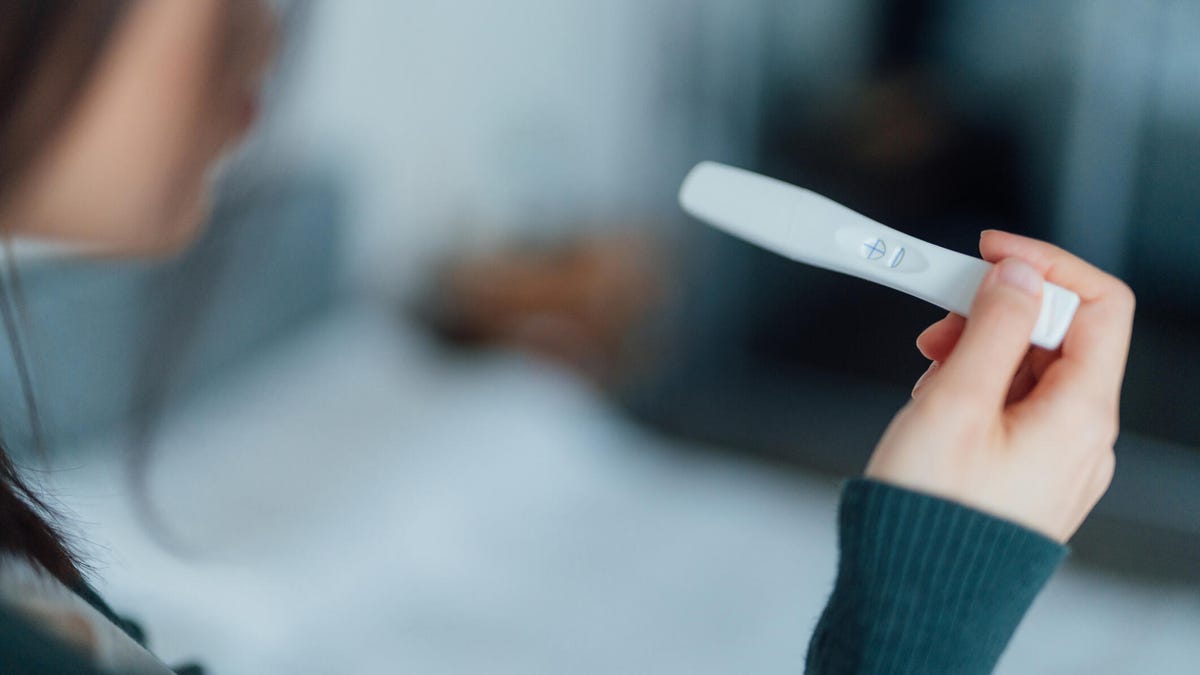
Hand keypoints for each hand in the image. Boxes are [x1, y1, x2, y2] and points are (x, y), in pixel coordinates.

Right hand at [865, 230, 1135, 542]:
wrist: (915, 593)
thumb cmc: (933, 514)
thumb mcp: (956, 401)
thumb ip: (993, 327)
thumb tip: (1018, 276)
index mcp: (1080, 414)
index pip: (1099, 305)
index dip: (1046, 265)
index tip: (992, 251)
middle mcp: (1082, 438)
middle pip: (1060, 336)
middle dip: (998, 313)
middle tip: (939, 319)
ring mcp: (1057, 459)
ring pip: (1033, 371)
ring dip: (980, 351)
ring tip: (929, 372)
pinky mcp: (1027, 475)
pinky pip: (1017, 408)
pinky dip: (978, 388)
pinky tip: (938, 403)